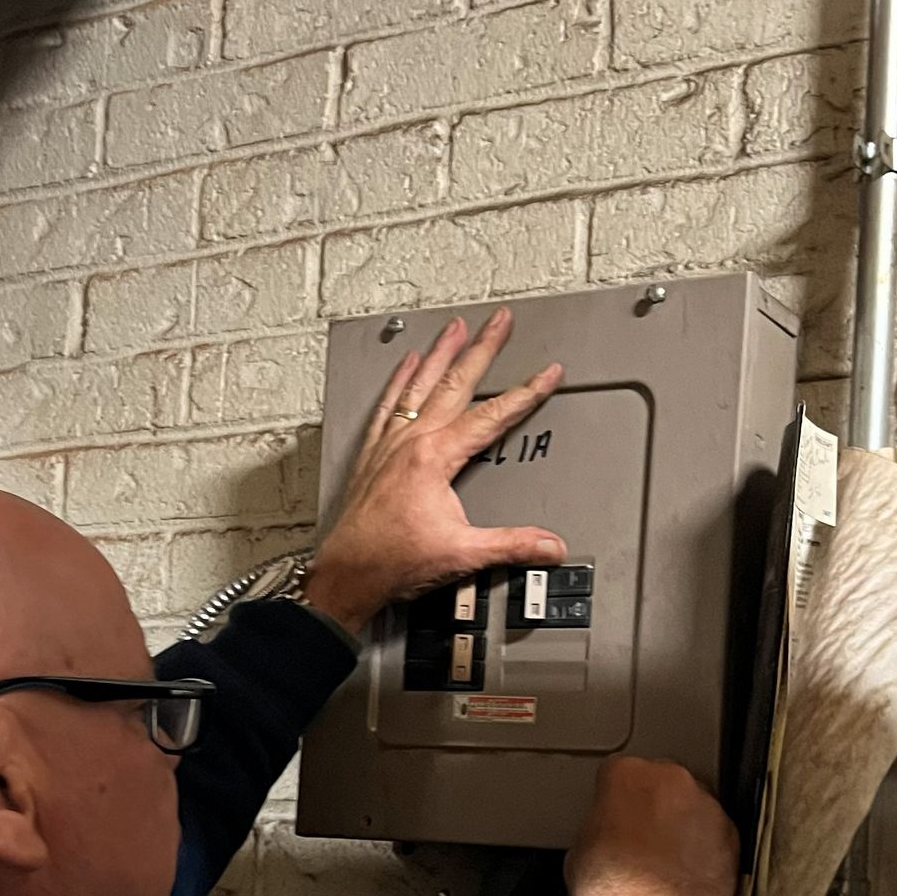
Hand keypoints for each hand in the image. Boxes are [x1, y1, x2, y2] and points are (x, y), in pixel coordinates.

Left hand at [301, 308, 566, 632]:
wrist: (347, 574)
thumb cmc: (392, 562)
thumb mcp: (463, 553)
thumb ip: (512, 544)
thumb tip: (549, 544)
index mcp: (435, 457)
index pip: (492, 415)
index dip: (525, 393)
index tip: (547, 374)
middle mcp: (410, 441)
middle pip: (455, 382)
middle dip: (481, 348)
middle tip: (498, 321)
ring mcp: (388, 445)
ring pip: (419, 385)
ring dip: (440, 353)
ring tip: (455, 327)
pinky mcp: (371, 455)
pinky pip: (388, 405)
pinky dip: (399, 381)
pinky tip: (405, 364)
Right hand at [565, 757, 740, 895]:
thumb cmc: (614, 893)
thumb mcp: (580, 851)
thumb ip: (598, 825)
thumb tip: (607, 832)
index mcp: (627, 775)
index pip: (618, 773)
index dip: (614, 799)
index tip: (614, 816)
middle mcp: (671, 780)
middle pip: (661, 783)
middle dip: (652, 806)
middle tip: (639, 839)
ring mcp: (706, 805)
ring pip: (691, 806)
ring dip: (681, 825)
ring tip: (665, 861)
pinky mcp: (731, 834)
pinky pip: (714, 832)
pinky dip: (704, 847)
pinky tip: (686, 872)